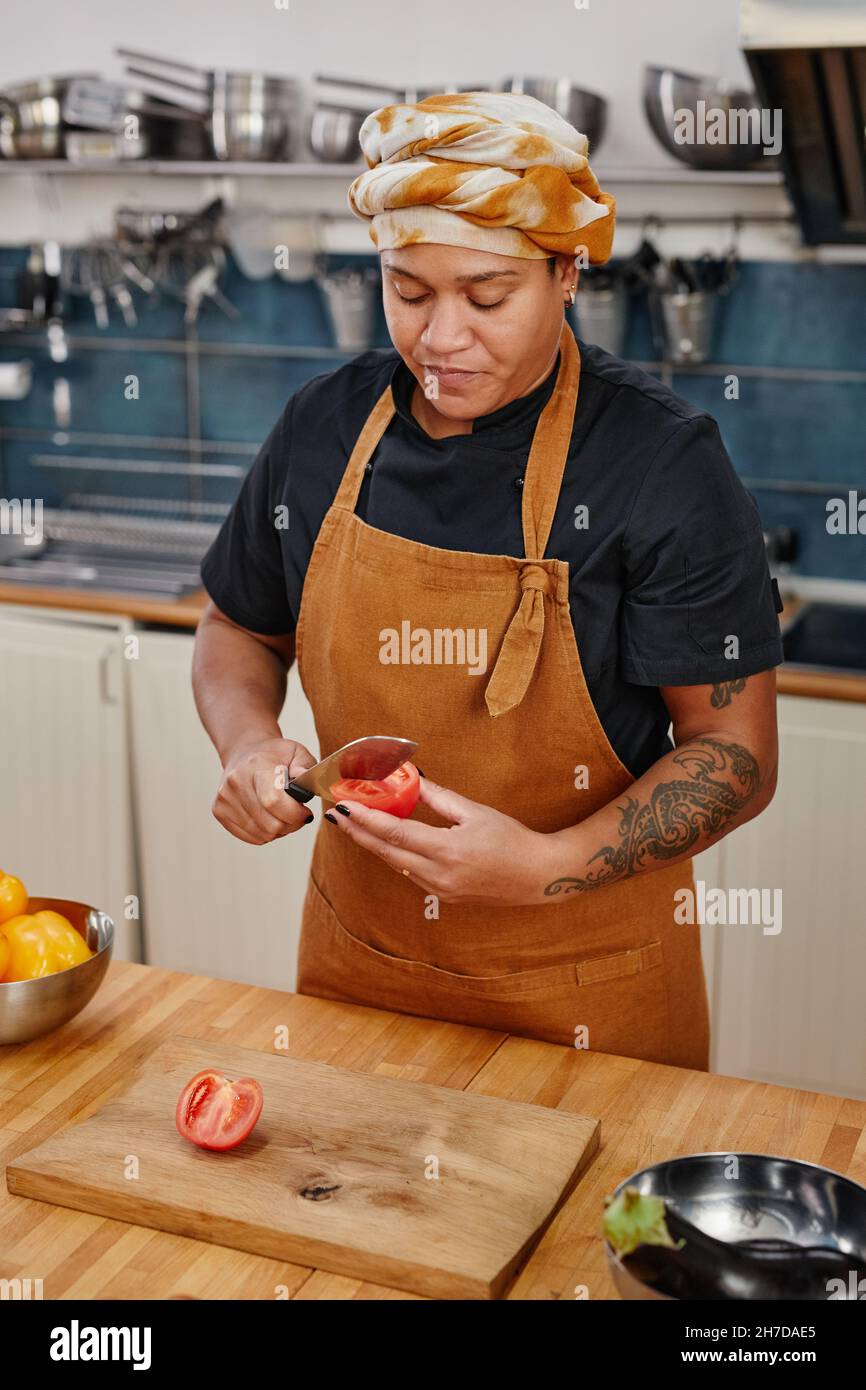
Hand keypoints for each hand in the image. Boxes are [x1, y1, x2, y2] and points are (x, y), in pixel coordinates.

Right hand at [213, 737, 316, 843]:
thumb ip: (305, 767)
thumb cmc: (274, 755)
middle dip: (291, 824)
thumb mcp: (296, 752)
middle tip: (297, 815)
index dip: (295, 814)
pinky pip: (252, 837)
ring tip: (283, 814)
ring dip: (280, 830)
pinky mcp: (220, 811)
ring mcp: (225, 799)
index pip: (274, 802)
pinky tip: (269, 818)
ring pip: (263, 835)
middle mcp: (236, 782)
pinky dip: (266, 833)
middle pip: (270, 824)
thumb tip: (305, 783)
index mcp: (256, 765)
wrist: (245, 752)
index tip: (305, 812)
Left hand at [324, 776, 559, 906]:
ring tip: (355, 825)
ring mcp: (440, 889)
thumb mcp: (476, 812)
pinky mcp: (444, 896)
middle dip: (359, 833)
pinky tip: (386, 842)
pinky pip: (411, 874)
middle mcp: (440, 875)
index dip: (367, 820)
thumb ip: (439, 798)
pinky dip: (395, 856)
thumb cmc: (512, 840)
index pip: (396, 833)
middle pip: (387, 853)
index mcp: (448, 850)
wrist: (537, 876)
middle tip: (338, 815)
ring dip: (374, 845)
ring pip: (397, 865)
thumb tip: (412, 780)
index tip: (346, 807)